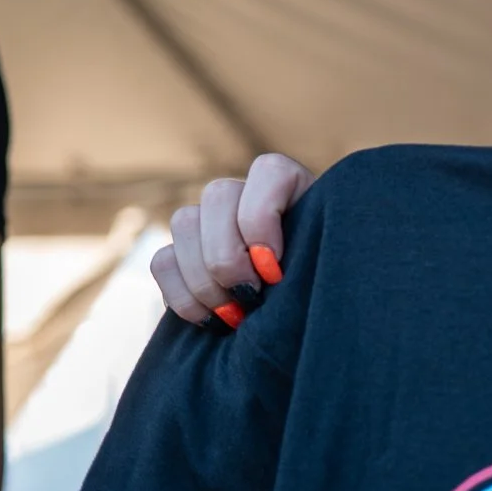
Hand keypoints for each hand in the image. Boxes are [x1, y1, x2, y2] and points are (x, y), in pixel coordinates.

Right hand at [148, 154, 315, 326]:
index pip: (268, 170)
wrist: (304, 320)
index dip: (261, 220)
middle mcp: (246, 194)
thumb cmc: (324, 289)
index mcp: (291, 186)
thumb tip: (275, 274)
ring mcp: (209, 221)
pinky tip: (211, 319)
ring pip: (183, 222)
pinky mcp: (182, 253)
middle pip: (217, 195)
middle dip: (228, 257)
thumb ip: (313, 259)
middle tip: (252, 299)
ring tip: (234, 315)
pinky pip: (162, 262)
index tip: (274, 270)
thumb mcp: (330, 267)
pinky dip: (182, 297)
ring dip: (204, 279)